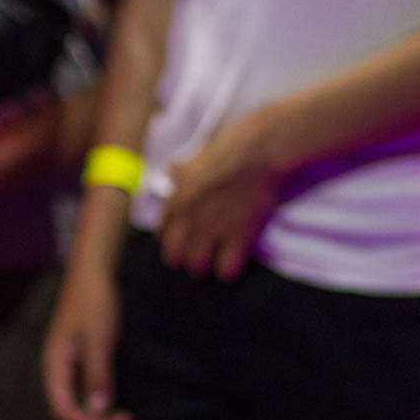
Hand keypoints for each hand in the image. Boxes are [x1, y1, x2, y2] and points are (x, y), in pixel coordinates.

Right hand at [41, 256, 131, 419]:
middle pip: (69, 409)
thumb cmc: (93, 300)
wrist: (93, 272)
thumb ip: (97, 374)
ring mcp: (68, 364)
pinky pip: (85, 389)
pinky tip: (116, 401)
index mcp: (54, 364)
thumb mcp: (99, 338)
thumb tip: (97, 409)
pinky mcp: (80, 359)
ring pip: (78, 401)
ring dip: (99, 413)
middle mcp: (57, 368)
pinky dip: (100, 400)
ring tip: (125, 418)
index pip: (64, 409)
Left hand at [157, 113, 284, 281]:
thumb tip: (169, 169)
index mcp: (176, 201)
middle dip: (185, 258)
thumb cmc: (228, 149)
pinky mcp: (238, 237)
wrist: (258, 151)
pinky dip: (230, 269)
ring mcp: (212, 231)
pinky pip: (226, 270)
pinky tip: (234, 260)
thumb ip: (181, 171)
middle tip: (200, 253)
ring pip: (197, 267)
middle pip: (174, 257)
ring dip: (206, 265)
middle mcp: (188, 220)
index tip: (184, 239)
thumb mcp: (195, 158)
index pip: (161, 235)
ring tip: (216, 259)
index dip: (173, 239)